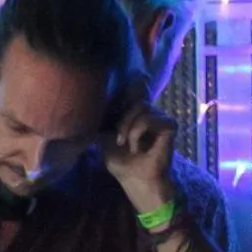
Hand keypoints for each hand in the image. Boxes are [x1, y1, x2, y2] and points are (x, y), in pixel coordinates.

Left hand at [100, 81, 176, 210]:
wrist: (135, 179)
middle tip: (119, 139)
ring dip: (128, 128)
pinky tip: (138, 147)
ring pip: (141, 107)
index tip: (132, 72)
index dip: (133, 79)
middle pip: (135, 97)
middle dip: (122, 118)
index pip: (136, 86)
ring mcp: (161, 117)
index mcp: (134, 112)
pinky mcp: (169, 125)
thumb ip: (101, 121)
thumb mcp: (104, 138)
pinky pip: (149, 118)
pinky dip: (137, 132)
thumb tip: (82, 107)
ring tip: (128, 144)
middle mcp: (149, 111)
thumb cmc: (121, 162)